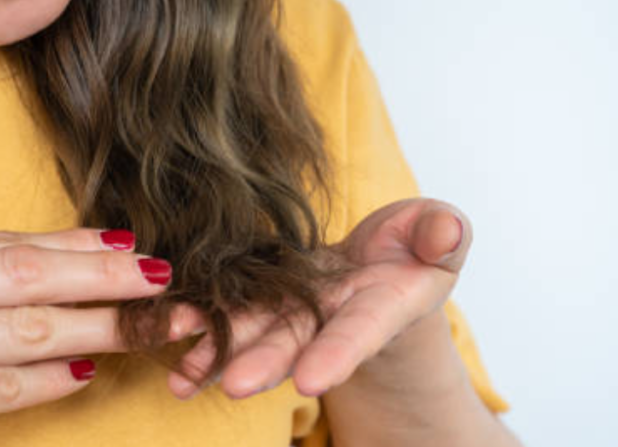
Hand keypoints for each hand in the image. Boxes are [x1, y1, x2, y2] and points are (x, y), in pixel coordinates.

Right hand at [0, 228, 173, 446]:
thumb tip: (51, 276)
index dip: (69, 245)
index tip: (122, 246)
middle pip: (21, 271)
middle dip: (101, 276)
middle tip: (163, 275)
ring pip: (24, 325)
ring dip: (98, 325)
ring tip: (147, 323)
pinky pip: (5, 384)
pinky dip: (54, 378)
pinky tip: (89, 368)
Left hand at [166, 197, 470, 398]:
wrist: (384, 262)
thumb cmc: (415, 246)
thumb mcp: (436, 235)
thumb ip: (442, 235)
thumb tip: (448, 231)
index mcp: (381, 304)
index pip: (361, 330)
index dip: (338, 353)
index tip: (312, 379)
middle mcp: (332, 315)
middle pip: (297, 341)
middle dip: (265, 363)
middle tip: (233, 386)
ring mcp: (296, 309)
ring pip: (255, 333)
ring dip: (217, 354)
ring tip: (181, 378)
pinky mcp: (265, 297)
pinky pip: (232, 313)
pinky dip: (202, 332)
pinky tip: (170, 348)